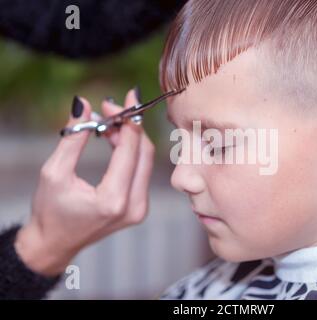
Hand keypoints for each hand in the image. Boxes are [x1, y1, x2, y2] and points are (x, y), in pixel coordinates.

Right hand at [15, 88, 154, 275]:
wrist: (55, 244)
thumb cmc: (49, 211)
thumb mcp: (54, 172)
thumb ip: (72, 137)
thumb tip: (83, 104)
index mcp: (113, 199)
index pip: (131, 150)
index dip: (129, 120)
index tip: (123, 99)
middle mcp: (134, 206)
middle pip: (145, 153)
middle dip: (131, 126)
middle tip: (111, 108)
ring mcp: (140, 209)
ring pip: (146, 161)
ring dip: (131, 137)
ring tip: (107, 123)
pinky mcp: (140, 207)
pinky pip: (141, 171)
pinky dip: (131, 152)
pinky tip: (114, 139)